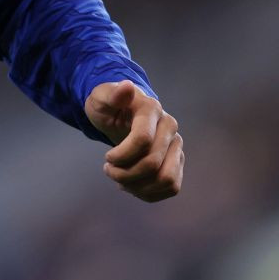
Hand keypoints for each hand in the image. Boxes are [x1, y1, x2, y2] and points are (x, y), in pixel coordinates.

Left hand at [85, 80, 183, 202]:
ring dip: (139, 187)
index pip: (143, 140)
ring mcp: (176, 145)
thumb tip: (127, 86)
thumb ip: (111, 94)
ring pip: (167, 179)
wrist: (120, 113)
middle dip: (126, 174)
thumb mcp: (100, 97)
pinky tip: (131, 186)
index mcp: (152, 109)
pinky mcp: (177, 161)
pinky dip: (149, 193)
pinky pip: (171, 187)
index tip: (107, 158)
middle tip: (108, 170)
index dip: (122, 155)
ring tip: (120, 180)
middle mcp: (170, 127)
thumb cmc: (107, 106)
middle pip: (153, 163)